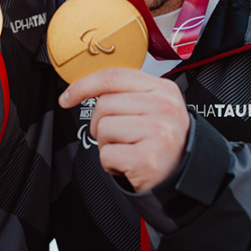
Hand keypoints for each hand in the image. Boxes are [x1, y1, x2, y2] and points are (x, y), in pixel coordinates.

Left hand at [59, 67, 189, 191]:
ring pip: (104, 129)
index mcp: (163, 89)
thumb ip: (127, 92)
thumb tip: (86, 87)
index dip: (83, 85)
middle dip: (102, 124)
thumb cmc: (161, 140)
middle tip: (121, 137)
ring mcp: (157, 132)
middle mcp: (164, 108)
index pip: (114, 77)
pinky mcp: (147, 159)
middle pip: (104, 104)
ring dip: (107, 144)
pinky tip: (128, 164)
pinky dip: (110, 164)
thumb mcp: (154, 106)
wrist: (183, 174)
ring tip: (127, 150)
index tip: (67, 97)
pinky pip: (107, 154)